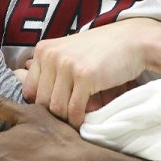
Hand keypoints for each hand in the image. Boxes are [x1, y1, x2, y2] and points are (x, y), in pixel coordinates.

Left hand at [25, 18, 155, 126]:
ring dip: (67, 119)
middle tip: (68, 118)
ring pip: (56, 108)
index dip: (41, 104)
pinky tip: (84, 120)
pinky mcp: (84, 76)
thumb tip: (35, 101)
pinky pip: (74, 109)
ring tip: (77, 118)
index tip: (56, 109)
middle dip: (55, 114)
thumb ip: (51, 70)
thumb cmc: (101, 50)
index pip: (29, 90)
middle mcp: (51, 56)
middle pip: (42, 101)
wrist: (132, 40)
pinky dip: (78, 120)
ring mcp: (67, 65)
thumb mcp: (69, 53)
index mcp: (43, 50)